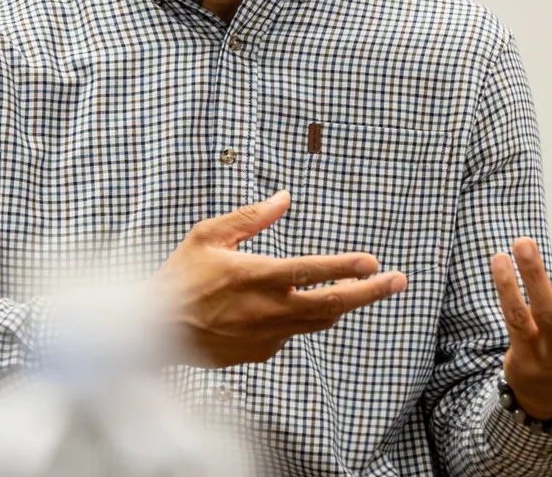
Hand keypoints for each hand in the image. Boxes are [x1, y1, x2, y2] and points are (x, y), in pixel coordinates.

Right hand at [154, 191, 407, 366]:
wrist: (152, 331)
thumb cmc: (179, 277)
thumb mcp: (208, 235)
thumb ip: (250, 218)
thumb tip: (284, 198)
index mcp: (255, 277)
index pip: (311, 271)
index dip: (345, 267)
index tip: (373, 261)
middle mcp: (267, 310)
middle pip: (331, 304)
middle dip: (370, 292)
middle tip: (399, 281)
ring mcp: (266, 336)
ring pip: (317, 322)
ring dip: (343, 305)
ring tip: (365, 290)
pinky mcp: (259, 353)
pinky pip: (291, 334)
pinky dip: (302, 319)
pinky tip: (299, 307)